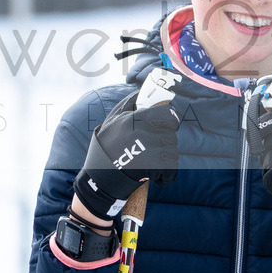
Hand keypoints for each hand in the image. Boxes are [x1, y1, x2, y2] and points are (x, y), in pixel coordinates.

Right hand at [73, 91, 180, 220]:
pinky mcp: (152, 166)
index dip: (170, 121)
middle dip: (165, 143)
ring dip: (165, 160)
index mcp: (134, 119)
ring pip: (172, 152)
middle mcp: (142, 132)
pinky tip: (153, 176)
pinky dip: (166, 175)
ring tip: (148, 164)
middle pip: (171, 135)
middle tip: (152, 150)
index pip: (168, 114)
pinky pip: (171, 168)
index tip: (167, 126)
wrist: (99, 180)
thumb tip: (138, 92)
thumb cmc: (106, 150)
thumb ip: (126, 106)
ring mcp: (148, 149)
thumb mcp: (112, 123)